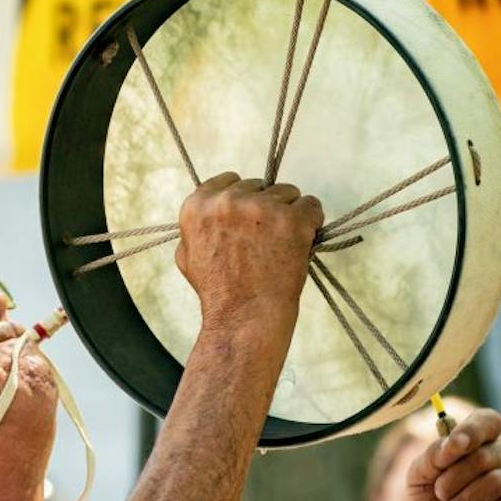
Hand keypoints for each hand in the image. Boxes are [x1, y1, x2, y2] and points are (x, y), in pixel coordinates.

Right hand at [175, 173, 322, 339]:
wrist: (244, 320)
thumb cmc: (218, 293)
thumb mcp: (187, 257)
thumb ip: (196, 227)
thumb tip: (208, 208)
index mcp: (197, 206)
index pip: (229, 180)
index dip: (243, 199)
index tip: (249, 219)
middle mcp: (227, 201)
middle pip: (260, 185)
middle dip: (266, 207)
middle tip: (265, 240)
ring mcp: (261, 208)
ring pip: (288, 192)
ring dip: (289, 214)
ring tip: (281, 245)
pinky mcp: (292, 219)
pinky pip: (312, 206)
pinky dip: (311, 223)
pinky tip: (300, 244)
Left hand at [405, 409, 500, 500]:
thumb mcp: (419, 477)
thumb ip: (432, 455)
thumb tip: (451, 443)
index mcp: (480, 445)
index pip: (488, 421)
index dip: (472, 431)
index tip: (453, 446)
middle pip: (485, 454)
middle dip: (453, 478)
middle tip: (439, 496)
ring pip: (494, 482)